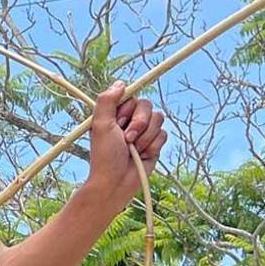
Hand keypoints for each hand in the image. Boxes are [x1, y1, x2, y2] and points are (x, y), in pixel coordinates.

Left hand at [85, 80, 167, 206]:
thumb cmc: (105, 156)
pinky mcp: (154, 143)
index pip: (131, 97)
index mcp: (115, 114)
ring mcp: (143, 132)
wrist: (117, 182)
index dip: (128, 109)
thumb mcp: (100, 125)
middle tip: (126, 138)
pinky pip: (164, 134)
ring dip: (145, 136)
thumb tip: (120, 83)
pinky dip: (153, 146)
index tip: (120, 121)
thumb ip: (107, 101)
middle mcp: (129, 120)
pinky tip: (143, 155)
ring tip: (133, 149)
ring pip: (158, 119)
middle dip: (139, 123)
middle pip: (147, 106)